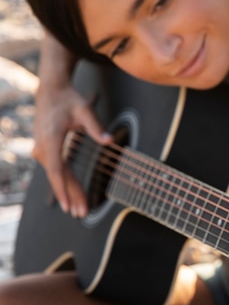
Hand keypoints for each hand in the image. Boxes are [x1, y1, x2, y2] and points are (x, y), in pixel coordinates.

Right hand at [32, 82, 111, 217]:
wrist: (51, 90)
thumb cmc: (69, 99)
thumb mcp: (85, 110)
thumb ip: (97, 127)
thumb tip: (111, 142)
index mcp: (51, 139)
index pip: (57, 170)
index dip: (64, 190)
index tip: (69, 205)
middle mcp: (42, 147)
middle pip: (58, 177)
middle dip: (71, 196)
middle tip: (82, 214)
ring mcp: (41, 149)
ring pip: (58, 175)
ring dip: (69, 192)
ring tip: (80, 209)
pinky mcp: (45, 150)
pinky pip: (57, 169)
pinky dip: (66, 182)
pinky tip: (74, 194)